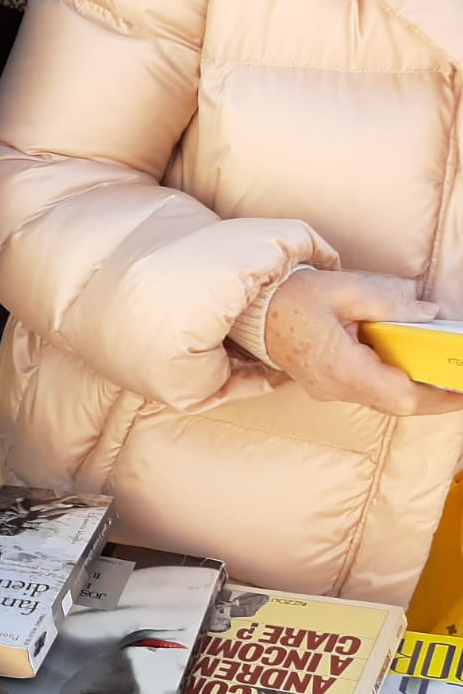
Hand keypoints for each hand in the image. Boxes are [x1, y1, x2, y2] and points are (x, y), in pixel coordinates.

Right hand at [263, 269, 462, 415]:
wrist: (252, 313)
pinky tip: (408, 367)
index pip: (401, 396)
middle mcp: (335, 386)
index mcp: (341, 366)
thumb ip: (389, 303)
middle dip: (434, 395)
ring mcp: (330, 390)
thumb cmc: (290, 300)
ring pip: (384, 401)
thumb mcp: (343, 290)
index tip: (462, 390)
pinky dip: (395, 384)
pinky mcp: (328, 386)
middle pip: (397, 403)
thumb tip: (427, 312)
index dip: (439, 397)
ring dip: (415, 389)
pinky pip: (369, 393)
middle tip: (458, 380)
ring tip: (439, 372)